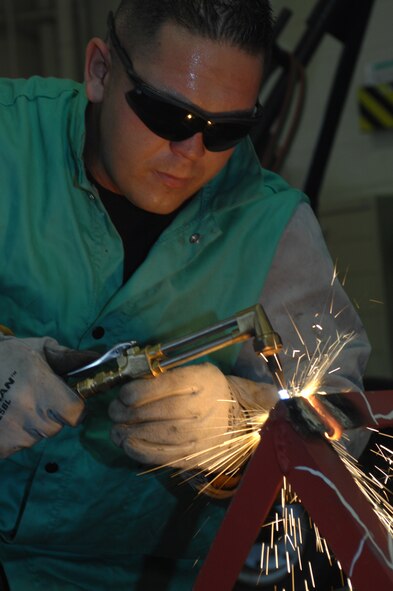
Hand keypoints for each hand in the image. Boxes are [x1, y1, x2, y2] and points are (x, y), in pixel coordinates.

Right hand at [0, 336, 93, 457]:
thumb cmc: (11, 354)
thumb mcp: (41, 348)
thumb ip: (68, 357)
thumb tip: (94, 359)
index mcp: (42, 385)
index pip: (74, 413)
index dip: (74, 408)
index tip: (67, 402)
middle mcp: (27, 409)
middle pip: (55, 427)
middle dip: (50, 416)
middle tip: (34, 400)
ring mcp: (10, 428)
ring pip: (34, 438)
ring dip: (30, 427)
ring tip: (16, 406)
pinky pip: (14, 448)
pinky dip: (12, 438)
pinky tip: (5, 417)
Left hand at [108, 362, 278, 469]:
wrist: (240, 418)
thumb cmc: (210, 390)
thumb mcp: (195, 371)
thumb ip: (167, 376)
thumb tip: (131, 385)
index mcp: (199, 381)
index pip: (161, 387)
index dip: (135, 392)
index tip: (123, 395)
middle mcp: (199, 408)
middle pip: (154, 412)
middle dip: (126, 413)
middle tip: (113, 412)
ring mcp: (197, 435)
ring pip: (156, 435)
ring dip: (128, 433)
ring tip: (116, 430)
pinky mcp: (194, 455)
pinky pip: (163, 455)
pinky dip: (141, 451)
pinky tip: (128, 445)